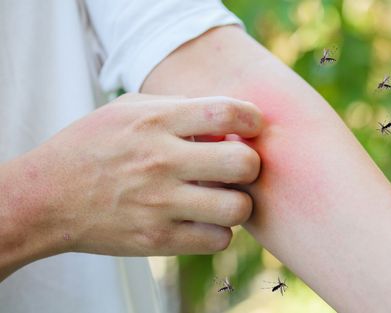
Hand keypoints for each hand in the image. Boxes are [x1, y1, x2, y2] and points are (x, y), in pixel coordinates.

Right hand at [21, 93, 262, 255]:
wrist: (46, 198)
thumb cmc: (93, 145)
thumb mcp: (128, 109)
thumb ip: (179, 106)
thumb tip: (227, 117)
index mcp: (156, 122)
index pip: (227, 112)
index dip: (252, 118)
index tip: (251, 126)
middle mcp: (161, 161)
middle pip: (243, 163)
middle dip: (250, 164)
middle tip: (237, 167)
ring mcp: (160, 204)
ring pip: (237, 208)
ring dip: (238, 202)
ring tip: (222, 197)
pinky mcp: (157, 241)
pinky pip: (218, 240)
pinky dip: (218, 230)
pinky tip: (203, 220)